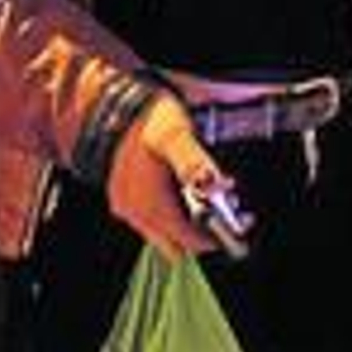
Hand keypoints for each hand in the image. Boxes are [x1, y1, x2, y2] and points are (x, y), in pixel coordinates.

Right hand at [105, 94, 222, 259]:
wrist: (110, 108)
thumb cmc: (144, 119)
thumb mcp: (176, 134)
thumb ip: (193, 162)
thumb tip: (212, 184)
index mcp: (151, 206)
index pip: (190, 241)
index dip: (218, 237)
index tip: (241, 224)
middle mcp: (137, 213)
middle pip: (176, 244)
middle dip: (204, 232)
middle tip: (227, 207)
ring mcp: (128, 206)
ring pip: (163, 232)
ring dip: (188, 220)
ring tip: (209, 192)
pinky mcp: (124, 197)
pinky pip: (151, 217)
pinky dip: (171, 210)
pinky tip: (185, 187)